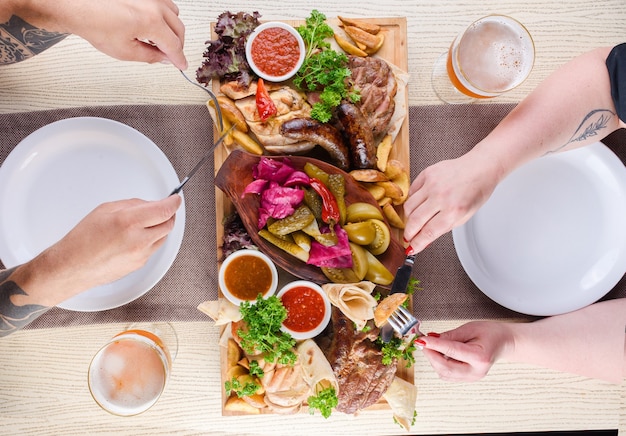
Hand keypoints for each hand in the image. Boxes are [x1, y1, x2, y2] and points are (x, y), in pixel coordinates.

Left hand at [10, 0, 186, 68]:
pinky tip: (154, 25)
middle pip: (178, 29)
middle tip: (171, 56)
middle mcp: (154, 5)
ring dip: (172, 29)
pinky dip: (164, 16)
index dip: (179, 59)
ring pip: (174, 14)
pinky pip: (163, 3)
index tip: (181, 65)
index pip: (174, 45)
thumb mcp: (125, 51)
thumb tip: (163, 58)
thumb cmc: (94, 23)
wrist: (76, 6)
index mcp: (152, 22)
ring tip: (161, 40)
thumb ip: (150, 57)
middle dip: (177, 45)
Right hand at [28, 195, 181, 304]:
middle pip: (169, 224)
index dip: (174, 202)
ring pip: (163, 237)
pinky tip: (137, 236)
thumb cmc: (83, 239)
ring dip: (160, 227)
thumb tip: (150, 204)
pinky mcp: (140, 264)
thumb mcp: (105, 210)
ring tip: (145, 222)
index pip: (164, 210)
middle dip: (169, 214)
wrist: (72, 266)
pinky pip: (153, 248)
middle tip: (164, 208)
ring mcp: (141, 255)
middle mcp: (138, 240)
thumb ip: (132, 205)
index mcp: (129, 222)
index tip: (176, 198)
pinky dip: (151, 239)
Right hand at [403, 150, 500, 252]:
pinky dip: (413, 201)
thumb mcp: (464, 216)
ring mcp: (432, 184)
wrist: (480, 167)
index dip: (417, 243)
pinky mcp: (427, 173)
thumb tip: (424, 240)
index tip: (411, 249)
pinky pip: (412, 192)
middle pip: (415, 221)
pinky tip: (419, 204)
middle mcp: (442, 197)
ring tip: (414, 220)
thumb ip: (443, 228)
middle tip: (408, 237)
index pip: (428, 232)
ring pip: (409, 207)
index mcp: (454, 211)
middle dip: (409, 233)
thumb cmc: (476, 191)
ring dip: (409, 217)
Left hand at [417, 321, 513, 381]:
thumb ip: (450, 335)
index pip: (452, 351)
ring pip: (444, 373)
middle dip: (431, 355)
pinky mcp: (467, 379)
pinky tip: (439, 353)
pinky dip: (439, 364)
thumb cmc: (491, 333)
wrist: (503, 343)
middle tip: (423, 342)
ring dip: (434, 360)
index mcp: (480, 357)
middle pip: (445, 368)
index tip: (422, 339)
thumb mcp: (470, 328)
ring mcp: (472, 378)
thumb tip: (431, 338)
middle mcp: (476, 371)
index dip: (434, 345)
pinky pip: (447, 375)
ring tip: (432, 346)